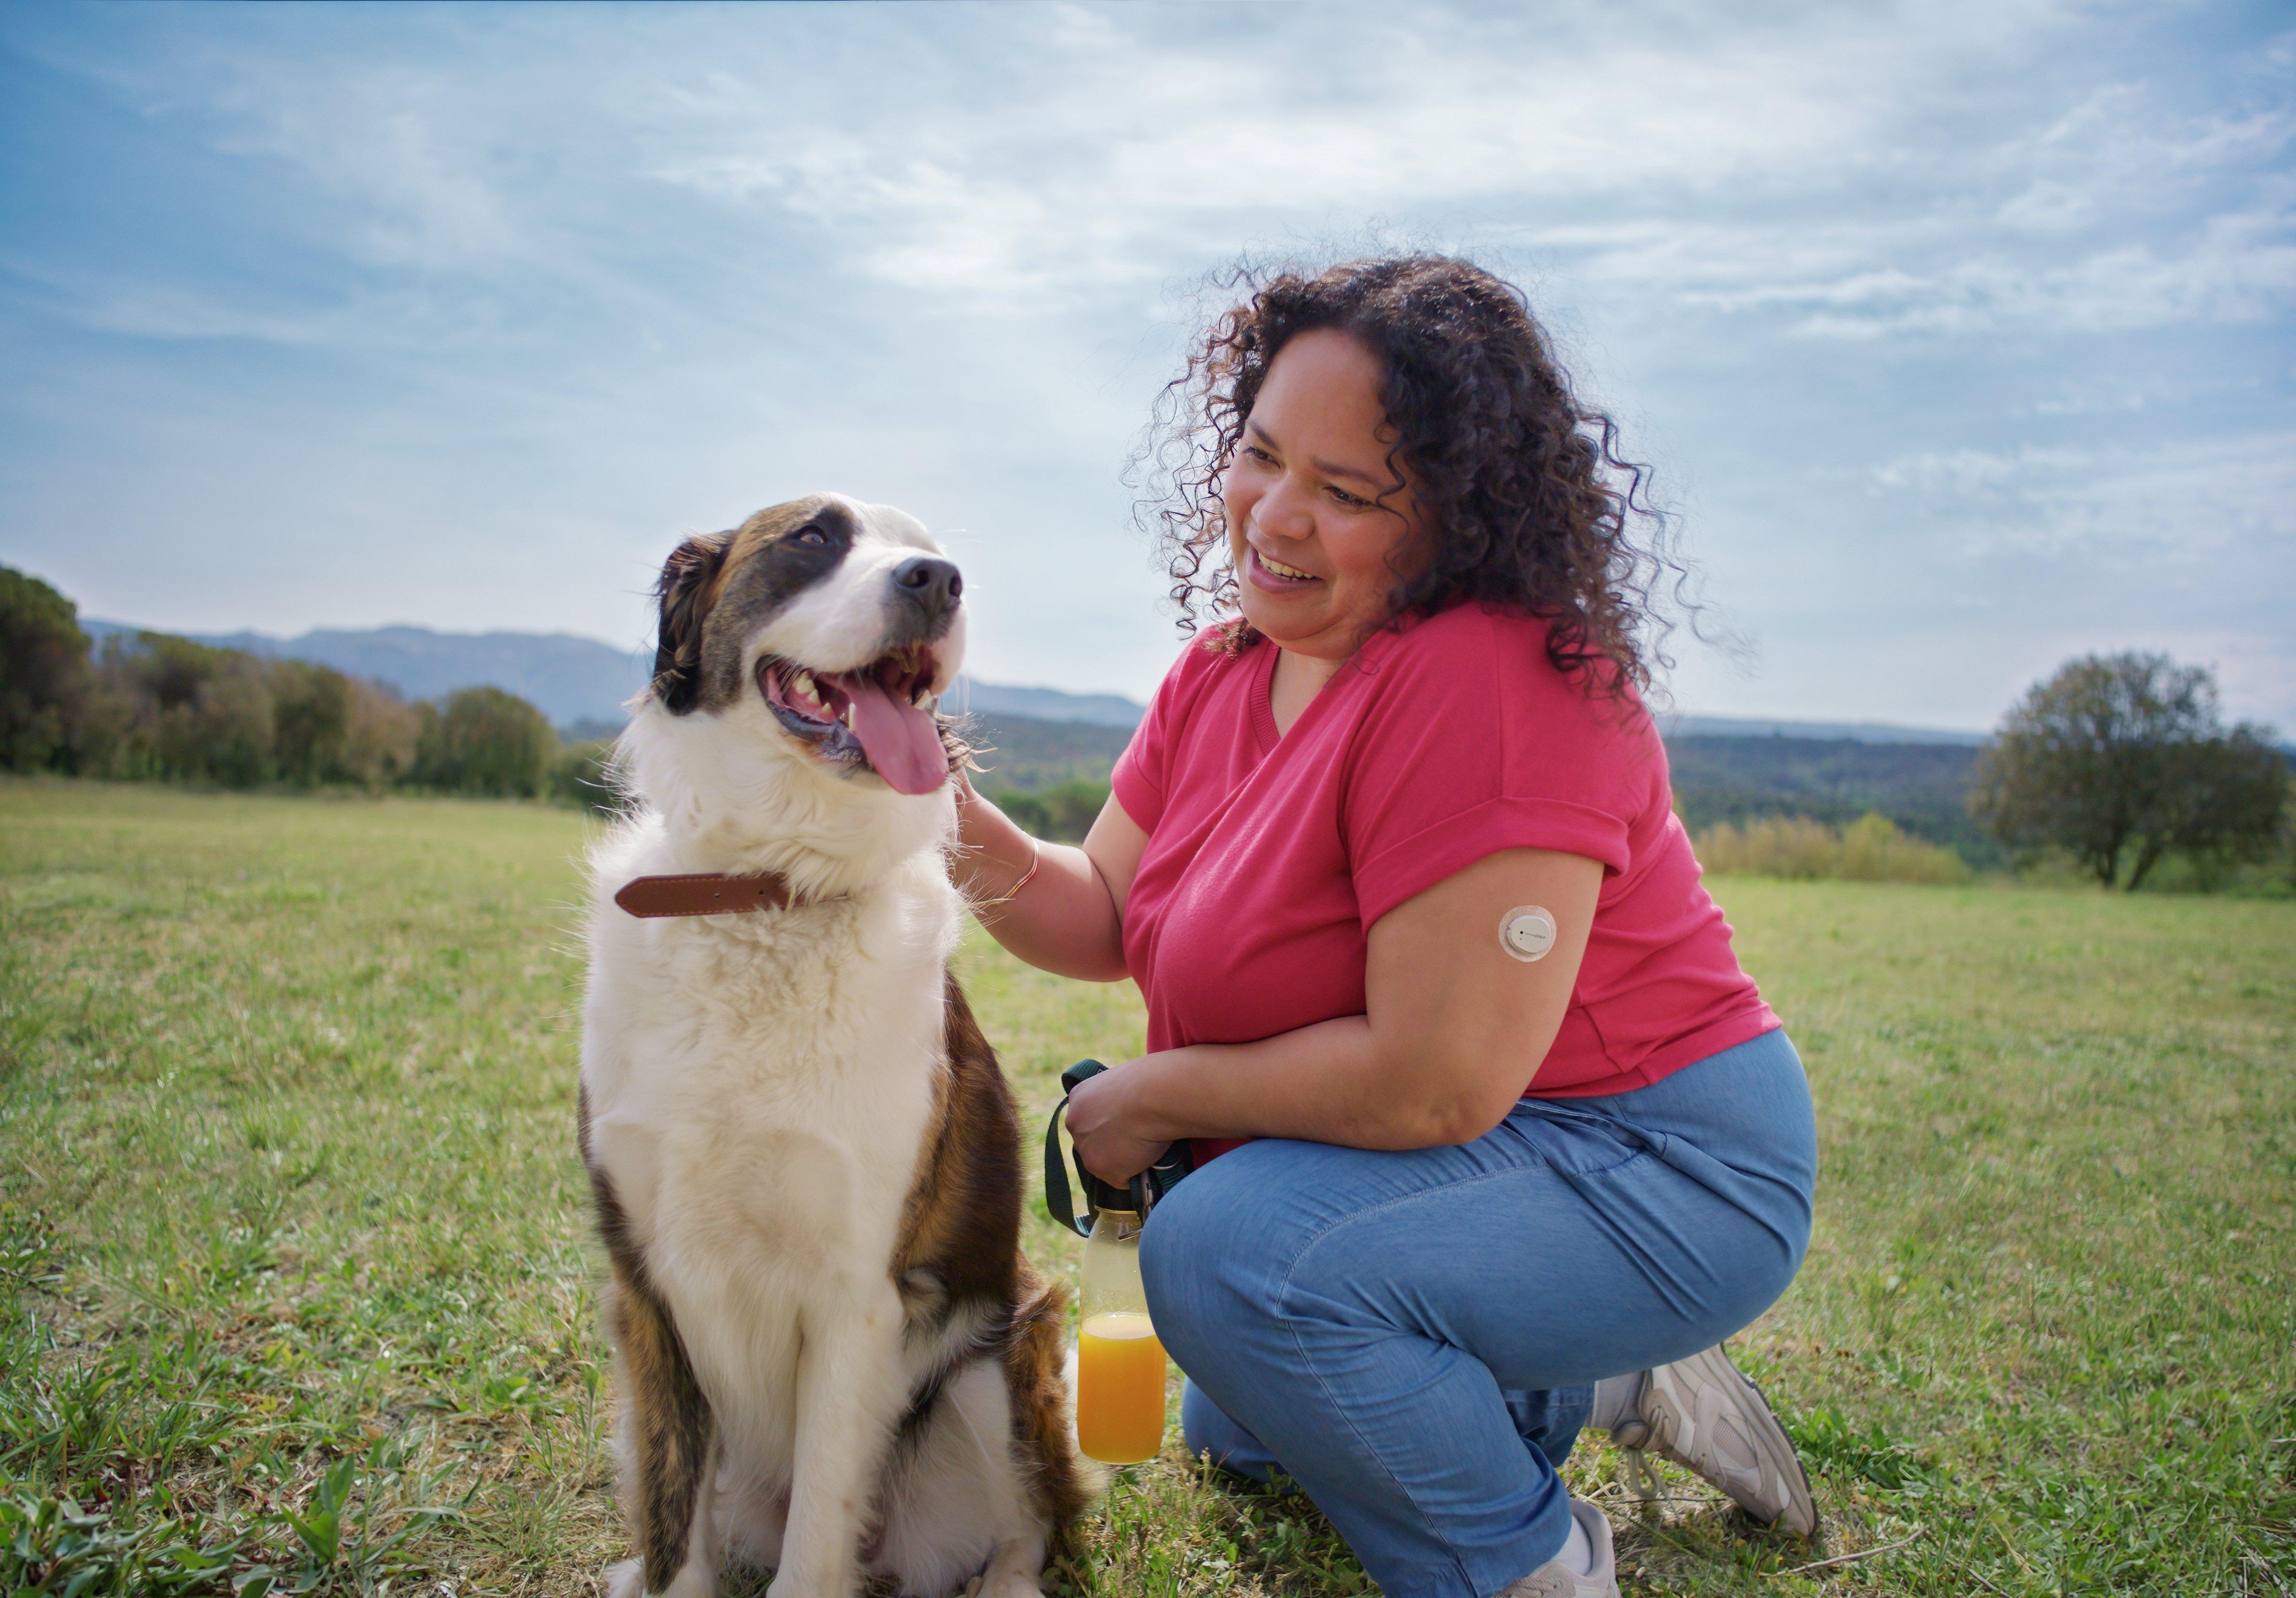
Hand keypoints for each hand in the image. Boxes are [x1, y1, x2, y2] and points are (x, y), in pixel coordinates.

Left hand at [1064, 1059, 1177, 1185]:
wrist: (1157, 1096)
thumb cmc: (1151, 1082)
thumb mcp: (1124, 1082)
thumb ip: (1117, 1100)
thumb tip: (1130, 1114)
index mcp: (1079, 1098)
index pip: (1088, 1120)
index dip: (1107, 1126)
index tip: (1124, 1126)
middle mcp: (1075, 1125)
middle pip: (1091, 1143)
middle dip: (1110, 1146)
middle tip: (1137, 1139)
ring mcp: (1087, 1150)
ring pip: (1106, 1164)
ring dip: (1124, 1161)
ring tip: (1148, 1147)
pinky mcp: (1104, 1170)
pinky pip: (1123, 1179)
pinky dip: (1137, 1173)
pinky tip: (1150, 1158)